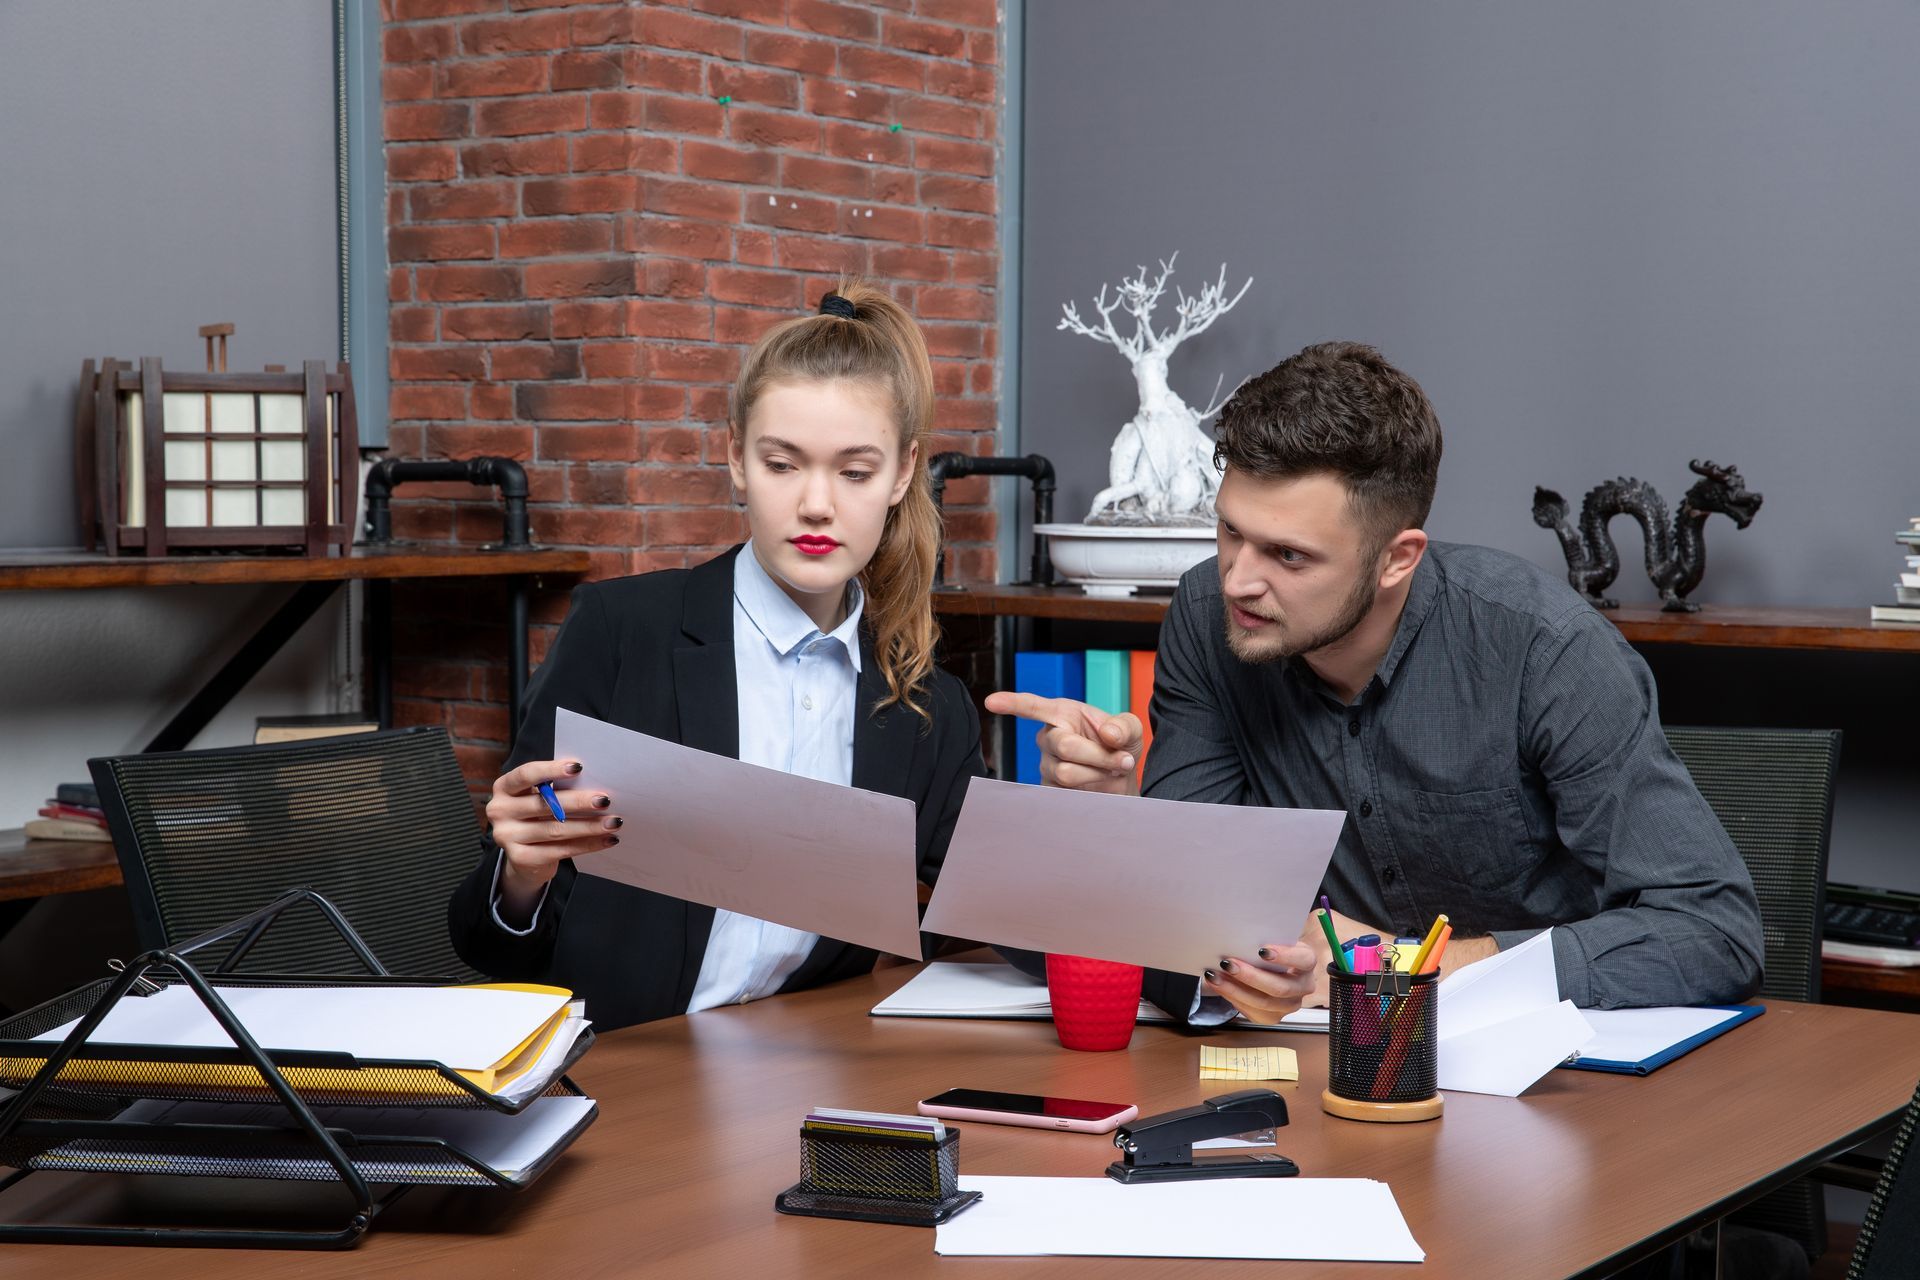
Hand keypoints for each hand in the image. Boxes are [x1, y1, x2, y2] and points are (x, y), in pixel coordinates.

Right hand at [486, 759, 621, 916]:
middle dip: (579, 802)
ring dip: (589, 826)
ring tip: (613, 822)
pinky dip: (588, 844)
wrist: (525, 858)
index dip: (551, 770)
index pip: (526, 774)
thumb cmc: (537, 817)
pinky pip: (560, 850)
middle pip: (544, 804)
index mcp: (503, 788)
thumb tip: (593, 781)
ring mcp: (507, 836)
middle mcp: (499, 811)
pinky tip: (607, 839)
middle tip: (604, 800)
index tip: (578, 767)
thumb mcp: (538, 798)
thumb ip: (554, 789)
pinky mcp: (520, 858)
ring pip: (555, 830)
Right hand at [982, 691, 1141, 794]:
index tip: (991, 702)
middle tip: (1122, 760)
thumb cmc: (1120, 747)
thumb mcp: (1130, 729)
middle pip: (1064, 746)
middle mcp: (1048, 737)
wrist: (1121, 780)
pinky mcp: (1048, 788)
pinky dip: (1092, 788)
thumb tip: (1108, 733)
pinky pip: (1066, 792)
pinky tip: (1099, 784)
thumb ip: (1123, 725)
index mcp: (1062, 713)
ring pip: (1067, 772)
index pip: (1032, 706)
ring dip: (1098, 773)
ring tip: (1111, 770)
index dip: (1011, 703)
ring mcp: (1046, 764)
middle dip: (1099, 756)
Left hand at [1208, 908, 1392, 1021]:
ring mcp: (1290, 1005)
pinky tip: (1219, 986)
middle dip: (1250, 976)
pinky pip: (1253, 1013)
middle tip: (1228, 962)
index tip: (1262, 949)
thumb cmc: (1269, 948)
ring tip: (1214, 975)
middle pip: (1279, 987)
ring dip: (1236, 989)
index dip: (1284, 955)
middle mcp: (1304, 986)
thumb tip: (1239, 924)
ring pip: (1264, 1003)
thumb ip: (1264, 935)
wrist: (1273, 968)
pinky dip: (1234, 999)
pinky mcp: (1274, 1017)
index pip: (1302, 959)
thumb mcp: (1273, 937)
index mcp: (1307, 962)